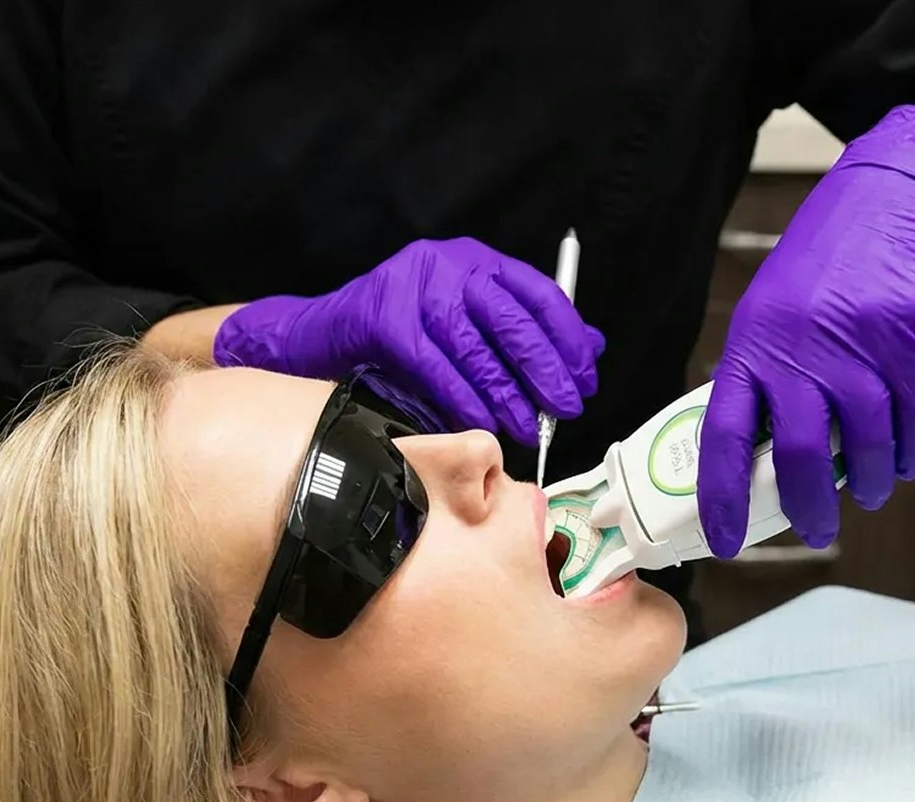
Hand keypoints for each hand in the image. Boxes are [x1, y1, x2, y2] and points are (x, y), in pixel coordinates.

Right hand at [213, 238, 604, 444]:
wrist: (324, 335)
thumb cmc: (401, 337)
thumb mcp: (469, 328)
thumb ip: (526, 334)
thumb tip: (590, 349)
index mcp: (476, 261)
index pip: (539, 294)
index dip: (568, 340)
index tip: (585, 378)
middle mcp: (448, 265)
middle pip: (513, 321)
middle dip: (545, 371)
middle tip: (564, 408)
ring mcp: (415, 289)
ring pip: (476, 349)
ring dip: (507, 395)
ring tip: (526, 427)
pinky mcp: (387, 320)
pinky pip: (437, 368)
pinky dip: (463, 400)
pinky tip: (481, 422)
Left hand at [698, 105, 914, 552]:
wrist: (898, 185)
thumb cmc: (829, 258)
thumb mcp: (773, 311)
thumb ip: (765, 375)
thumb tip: (756, 451)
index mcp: (752, 346)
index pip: (724, 437)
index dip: (721, 498)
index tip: (725, 540)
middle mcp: (799, 349)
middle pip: (797, 456)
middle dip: (807, 509)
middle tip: (816, 530)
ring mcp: (857, 344)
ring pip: (862, 445)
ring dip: (866, 484)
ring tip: (867, 491)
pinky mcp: (911, 337)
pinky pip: (912, 419)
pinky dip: (910, 452)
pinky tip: (904, 459)